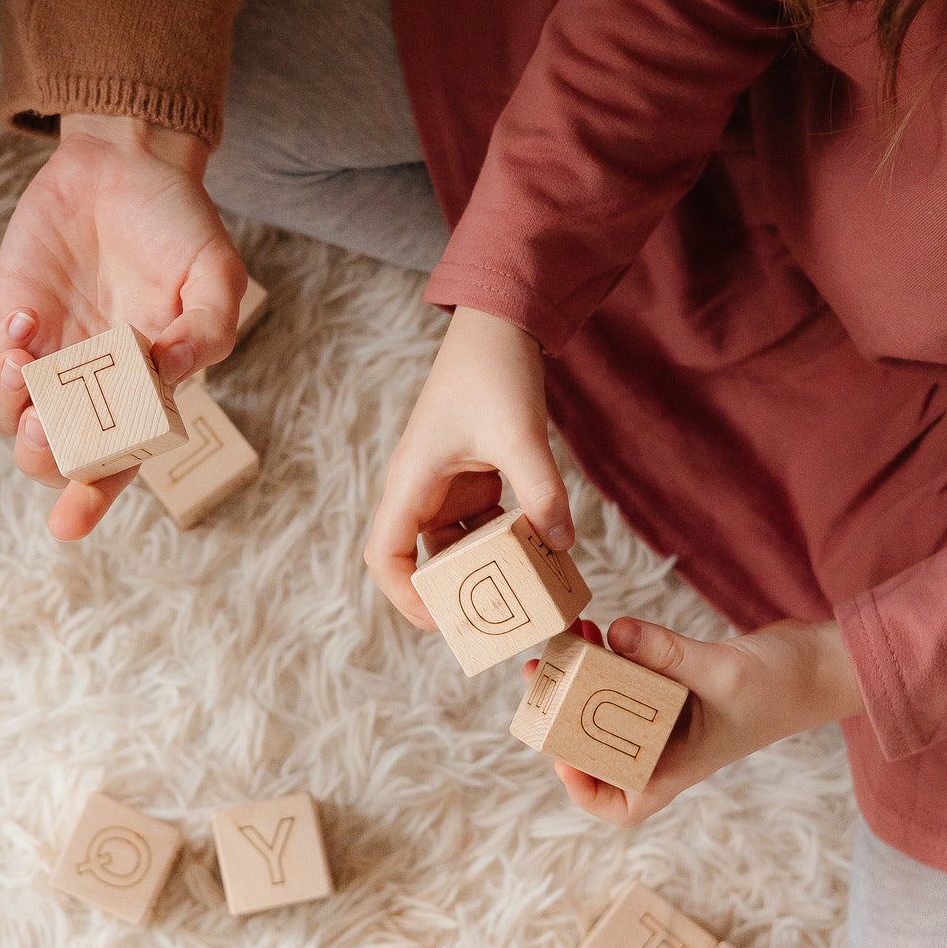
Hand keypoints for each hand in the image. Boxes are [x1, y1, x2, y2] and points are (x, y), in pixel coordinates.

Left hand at [0, 115, 245, 538]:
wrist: (126, 164)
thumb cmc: (179, 226)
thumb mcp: (216, 275)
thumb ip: (206, 330)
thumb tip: (171, 375)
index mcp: (143, 396)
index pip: (115, 466)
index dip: (90, 500)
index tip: (67, 524)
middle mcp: (89, 390)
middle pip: (51, 457)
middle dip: (44, 455)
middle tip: (46, 425)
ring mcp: (46, 360)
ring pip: (8, 419)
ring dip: (12, 404)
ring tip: (30, 354)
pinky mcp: (9, 323)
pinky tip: (26, 315)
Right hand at [365, 306, 573, 626]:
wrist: (500, 324)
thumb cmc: (492, 372)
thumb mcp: (520, 436)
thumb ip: (542, 492)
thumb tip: (562, 544)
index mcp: (410, 481)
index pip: (385, 555)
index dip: (405, 597)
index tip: (443, 623)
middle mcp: (420, 489)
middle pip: (420, 560)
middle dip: (452, 594)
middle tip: (494, 623)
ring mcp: (446, 485)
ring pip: (456, 546)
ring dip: (484, 570)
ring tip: (523, 597)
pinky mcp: (472, 477)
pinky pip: (482, 526)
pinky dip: (505, 543)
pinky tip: (540, 554)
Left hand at [531, 614, 863, 824]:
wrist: (825, 662)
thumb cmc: (784, 684)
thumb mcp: (721, 670)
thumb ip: (667, 654)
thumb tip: (613, 633)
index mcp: (678, 766)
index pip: (622, 806)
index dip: (584, 789)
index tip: (560, 754)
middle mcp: (668, 746)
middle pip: (600, 748)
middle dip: (564, 713)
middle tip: (540, 675)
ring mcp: (671, 715)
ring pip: (608, 705)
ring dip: (582, 675)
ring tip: (569, 637)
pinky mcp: (676, 683)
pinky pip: (630, 674)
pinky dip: (611, 654)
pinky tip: (600, 627)